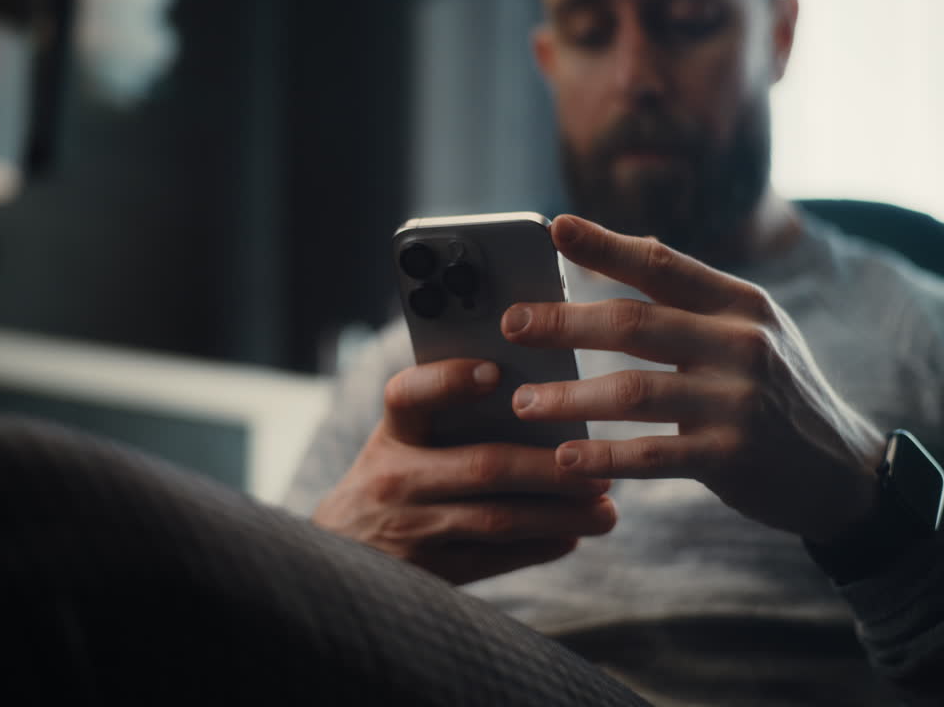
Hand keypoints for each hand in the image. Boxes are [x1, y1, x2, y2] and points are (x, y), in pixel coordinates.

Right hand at [312, 358, 616, 583]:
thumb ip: (449, 419)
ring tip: (605, 511)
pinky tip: (572, 537)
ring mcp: (411, 529)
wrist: (338, 553)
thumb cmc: (390, 480)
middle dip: (551, 468)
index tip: (495, 371)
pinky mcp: (428, 571)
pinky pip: (495, 560)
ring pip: (498, 519)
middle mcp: (396, 479)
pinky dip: (539, 547)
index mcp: (393, 434)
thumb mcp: (401, 441)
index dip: (449, 381)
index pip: (408, 395)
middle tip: (601, 468)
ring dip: (560, 515)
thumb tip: (542, 406)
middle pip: (483, 466)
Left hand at [502, 214, 883, 543]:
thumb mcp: (753, 332)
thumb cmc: (776, 394)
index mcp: (740, 304)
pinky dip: (602, 456)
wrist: (842, 470)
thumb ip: (693, 302)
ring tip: (523, 402)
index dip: (604, 244)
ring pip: (631, 391)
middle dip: (562, 323)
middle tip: (512, 325)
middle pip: (632, 323)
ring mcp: (738, 401)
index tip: (553, 229)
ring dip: (568, 396)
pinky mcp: (731, 456)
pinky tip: (564, 458)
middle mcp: (742, 343)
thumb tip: (621, 254)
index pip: (661, 264)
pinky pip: (650, 454)